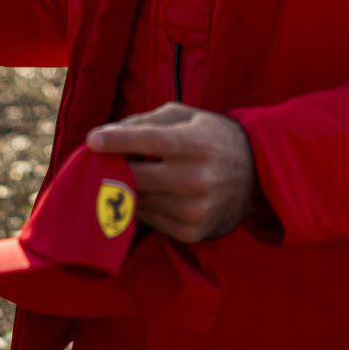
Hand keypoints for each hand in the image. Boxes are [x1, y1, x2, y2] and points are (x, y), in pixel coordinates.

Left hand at [86, 102, 261, 243]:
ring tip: (126, 178)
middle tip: (103, 162)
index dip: (116, 141)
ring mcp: (195, 209)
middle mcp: (197, 178)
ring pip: (140, 202)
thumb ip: (148, 121)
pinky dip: (143, 208)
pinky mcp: (193, 232)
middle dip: (115, 169)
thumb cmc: (213, 138)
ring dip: (126, 190)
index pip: (147, 141)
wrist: (256, 175)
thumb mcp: (187, 117)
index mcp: (196, 144)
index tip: (92, 140)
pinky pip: (151, 221)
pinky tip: (149, 195)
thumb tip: (108, 133)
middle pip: (137, 177)